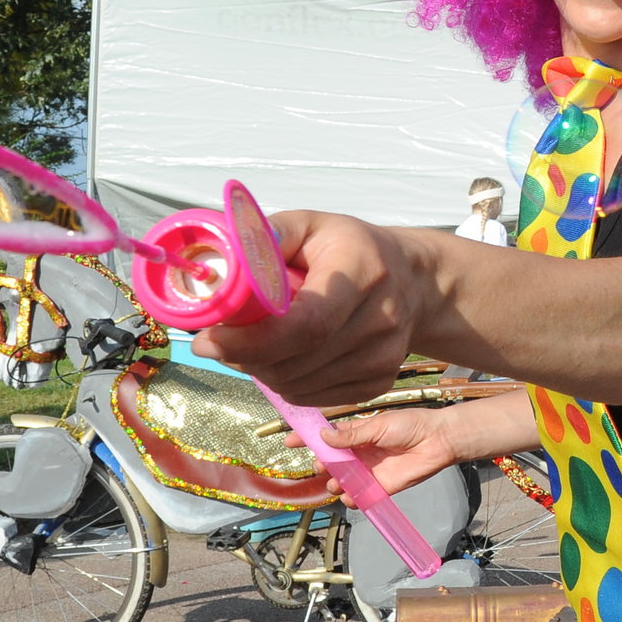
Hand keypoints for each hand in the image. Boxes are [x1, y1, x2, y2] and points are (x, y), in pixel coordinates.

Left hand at [198, 211, 419, 406]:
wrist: (413, 282)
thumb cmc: (351, 249)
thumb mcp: (311, 225)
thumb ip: (265, 236)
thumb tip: (223, 262)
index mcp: (363, 273)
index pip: (307, 324)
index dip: (252, 340)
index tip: (208, 341)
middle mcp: (381, 320)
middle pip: (295, 361)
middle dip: (244, 356)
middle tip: (220, 340)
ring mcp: (383, 358)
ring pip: (296, 384)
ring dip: (261, 369)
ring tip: (256, 341)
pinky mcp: (378, 384)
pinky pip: (310, 396)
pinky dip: (284, 382)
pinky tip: (285, 355)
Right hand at [280, 391, 539, 496]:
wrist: (437, 441)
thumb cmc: (409, 425)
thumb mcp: (378, 425)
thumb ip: (351, 435)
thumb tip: (323, 437)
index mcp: (357, 434)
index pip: (327, 437)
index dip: (307, 439)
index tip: (288, 442)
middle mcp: (358, 453)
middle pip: (330, 462)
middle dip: (321, 465)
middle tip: (321, 466)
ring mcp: (367, 471)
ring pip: (340, 481)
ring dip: (333, 482)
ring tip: (335, 481)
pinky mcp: (379, 487)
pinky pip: (358, 496)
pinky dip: (350, 498)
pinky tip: (348, 495)